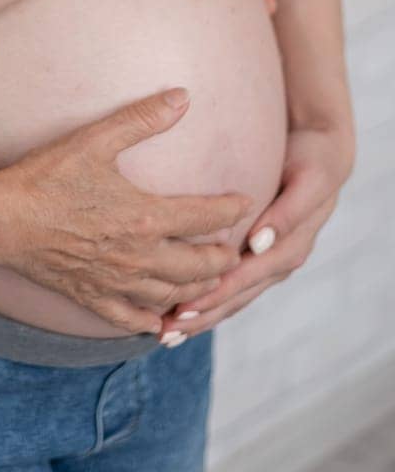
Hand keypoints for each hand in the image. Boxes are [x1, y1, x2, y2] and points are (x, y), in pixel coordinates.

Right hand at [0, 87, 251, 335]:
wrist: (3, 219)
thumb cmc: (47, 176)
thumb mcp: (94, 139)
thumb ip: (142, 118)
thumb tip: (183, 97)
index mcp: (146, 217)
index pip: (206, 217)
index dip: (232, 209)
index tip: (246, 202)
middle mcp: (140, 256)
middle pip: (200, 266)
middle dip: (223, 257)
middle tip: (235, 249)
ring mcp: (118, 282)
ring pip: (173, 296)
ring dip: (198, 289)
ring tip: (208, 280)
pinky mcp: (94, 298)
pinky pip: (134, 320)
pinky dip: (154, 321)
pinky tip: (160, 320)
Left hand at [159, 123, 355, 341]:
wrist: (324, 156)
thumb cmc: (312, 164)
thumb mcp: (308, 182)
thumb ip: (287, 213)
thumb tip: (258, 242)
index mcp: (289, 249)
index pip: (244, 279)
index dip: (213, 296)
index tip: (182, 310)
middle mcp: (277, 262)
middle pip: (235, 298)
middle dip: (200, 316)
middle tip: (165, 332)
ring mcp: (268, 262)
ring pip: (232, 297)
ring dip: (201, 315)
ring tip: (166, 333)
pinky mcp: (259, 256)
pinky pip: (233, 284)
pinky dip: (209, 299)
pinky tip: (182, 310)